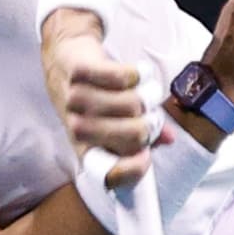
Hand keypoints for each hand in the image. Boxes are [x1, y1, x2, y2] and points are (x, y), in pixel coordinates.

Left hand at [42, 9, 155, 191]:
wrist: (66, 60)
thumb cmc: (98, 97)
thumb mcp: (118, 122)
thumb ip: (145, 134)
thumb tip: (168, 138)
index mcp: (87, 149)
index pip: (108, 174)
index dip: (133, 170)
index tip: (146, 157)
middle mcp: (77, 129)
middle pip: (131, 135)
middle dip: (150, 125)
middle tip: (152, 115)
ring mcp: (75, 100)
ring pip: (128, 104)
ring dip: (144, 96)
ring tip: (145, 91)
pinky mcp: (78, 73)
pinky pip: (119, 78)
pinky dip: (136, 74)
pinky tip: (138, 74)